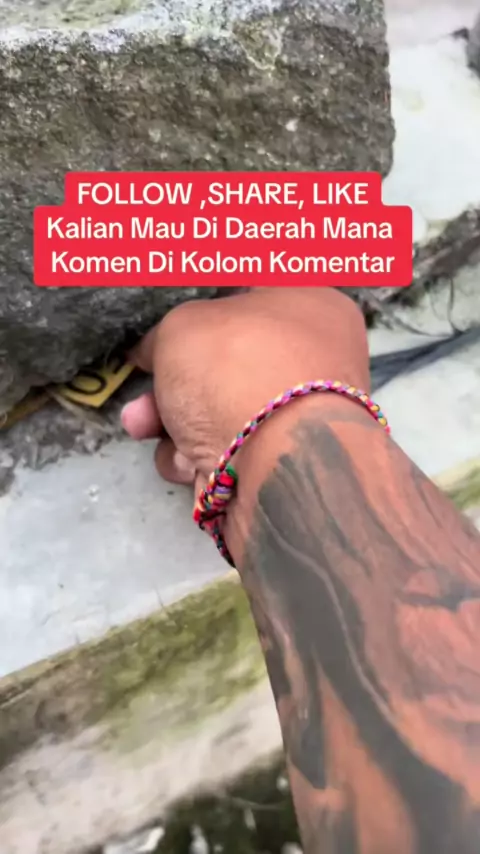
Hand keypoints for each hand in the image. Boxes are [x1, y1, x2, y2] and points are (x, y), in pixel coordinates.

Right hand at [121, 287, 368, 494]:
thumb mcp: (182, 326)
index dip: (200, 310)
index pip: (251, 295)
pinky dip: (200, 458)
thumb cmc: (236, 370)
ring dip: (172, 423)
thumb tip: (157, 351)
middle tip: (142, 391)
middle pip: (227, 364)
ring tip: (141, 428)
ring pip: (221, 412)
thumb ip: (166, 334)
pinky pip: (231, 453)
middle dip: (171, 382)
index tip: (165, 328)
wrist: (277, 465)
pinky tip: (187, 465)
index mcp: (310, 305)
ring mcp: (303, 417)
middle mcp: (315, 359)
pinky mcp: (286, 466)